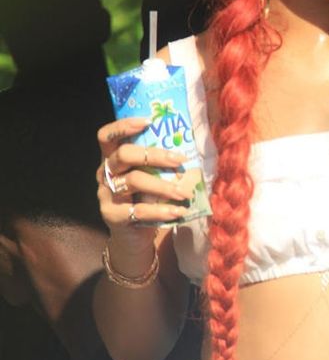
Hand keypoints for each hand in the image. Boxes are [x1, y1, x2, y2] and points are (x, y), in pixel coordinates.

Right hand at [96, 117, 188, 235]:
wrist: (132, 237)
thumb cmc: (145, 200)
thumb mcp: (150, 178)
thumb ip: (160, 165)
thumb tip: (193, 150)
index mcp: (112, 158)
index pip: (106, 136)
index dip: (123, 126)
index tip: (148, 121)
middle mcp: (105, 173)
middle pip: (124, 155)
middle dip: (154, 155)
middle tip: (180, 160)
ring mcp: (106, 195)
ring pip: (133, 181)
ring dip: (163, 185)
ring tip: (185, 193)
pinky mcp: (113, 216)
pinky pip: (138, 210)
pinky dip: (161, 210)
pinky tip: (178, 211)